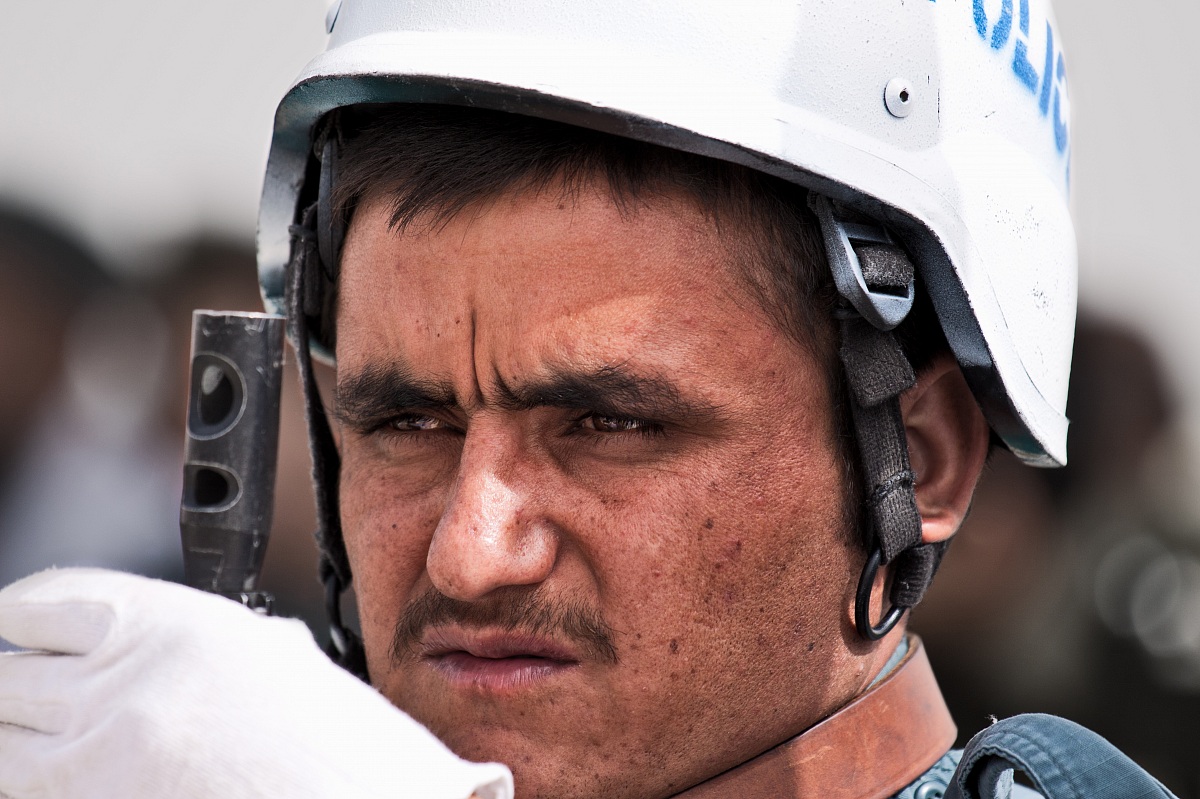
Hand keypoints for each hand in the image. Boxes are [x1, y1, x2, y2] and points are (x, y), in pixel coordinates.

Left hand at [0, 568, 512, 798]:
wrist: (347, 798)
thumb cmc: (329, 741)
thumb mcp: (269, 659)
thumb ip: (201, 644)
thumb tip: (155, 653)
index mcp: (170, 624)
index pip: (48, 599)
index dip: (20, 610)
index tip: (12, 620)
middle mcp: (122, 678)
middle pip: (9, 668)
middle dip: (12, 677)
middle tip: (22, 688)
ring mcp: (94, 749)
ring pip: (1, 734)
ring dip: (14, 735)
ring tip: (39, 742)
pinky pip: (19, 788)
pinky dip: (31, 782)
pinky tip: (57, 778)